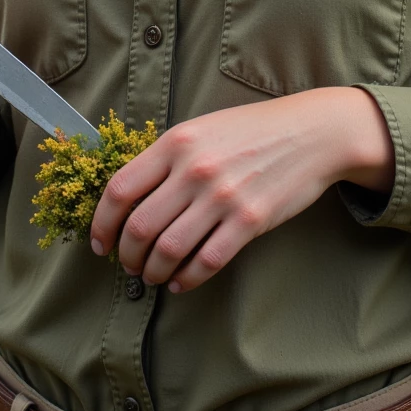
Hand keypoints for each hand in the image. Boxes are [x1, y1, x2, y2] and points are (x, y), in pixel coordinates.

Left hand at [89, 87, 393, 293]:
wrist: (310, 132)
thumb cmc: (251, 130)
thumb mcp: (201, 128)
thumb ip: (166, 157)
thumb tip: (129, 198)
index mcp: (176, 142)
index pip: (120, 190)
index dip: (102, 224)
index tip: (100, 243)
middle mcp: (194, 169)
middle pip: (139, 227)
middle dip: (127, 256)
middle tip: (128, 265)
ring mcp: (223, 196)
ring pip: (169, 250)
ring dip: (153, 271)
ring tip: (153, 276)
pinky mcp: (250, 221)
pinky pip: (207, 261)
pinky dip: (187, 279)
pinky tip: (181, 282)